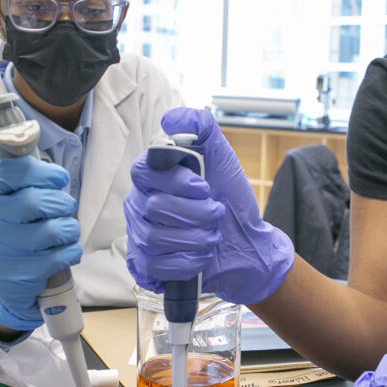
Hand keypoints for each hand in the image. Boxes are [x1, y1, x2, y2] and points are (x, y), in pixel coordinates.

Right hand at [0, 155, 82, 331]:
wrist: (3, 283)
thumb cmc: (13, 231)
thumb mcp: (9, 200)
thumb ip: (22, 174)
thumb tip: (28, 130)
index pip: (8, 171)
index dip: (41, 172)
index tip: (59, 178)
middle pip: (34, 202)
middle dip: (60, 202)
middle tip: (64, 207)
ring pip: (51, 230)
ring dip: (69, 228)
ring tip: (67, 230)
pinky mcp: (16, 274)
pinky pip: (58, 256)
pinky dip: (71, 251)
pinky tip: (66, 250)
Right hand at [124, 107, 294, 303]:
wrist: (245, 241)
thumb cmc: (229, 197)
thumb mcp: (222, 156)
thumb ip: (201, 127)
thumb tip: (171, 120)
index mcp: (153, 176)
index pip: (144, 171)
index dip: (175, 181)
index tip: (204, 187)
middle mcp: (140, 203)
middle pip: (154, 207)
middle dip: (195, 213)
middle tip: (216, 214)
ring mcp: (140, 235)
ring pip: (154, 238)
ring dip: (194, 238)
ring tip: (213, 236)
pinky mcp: (147, 265)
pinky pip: (154, 266)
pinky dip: (184, 262)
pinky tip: (201, 257)